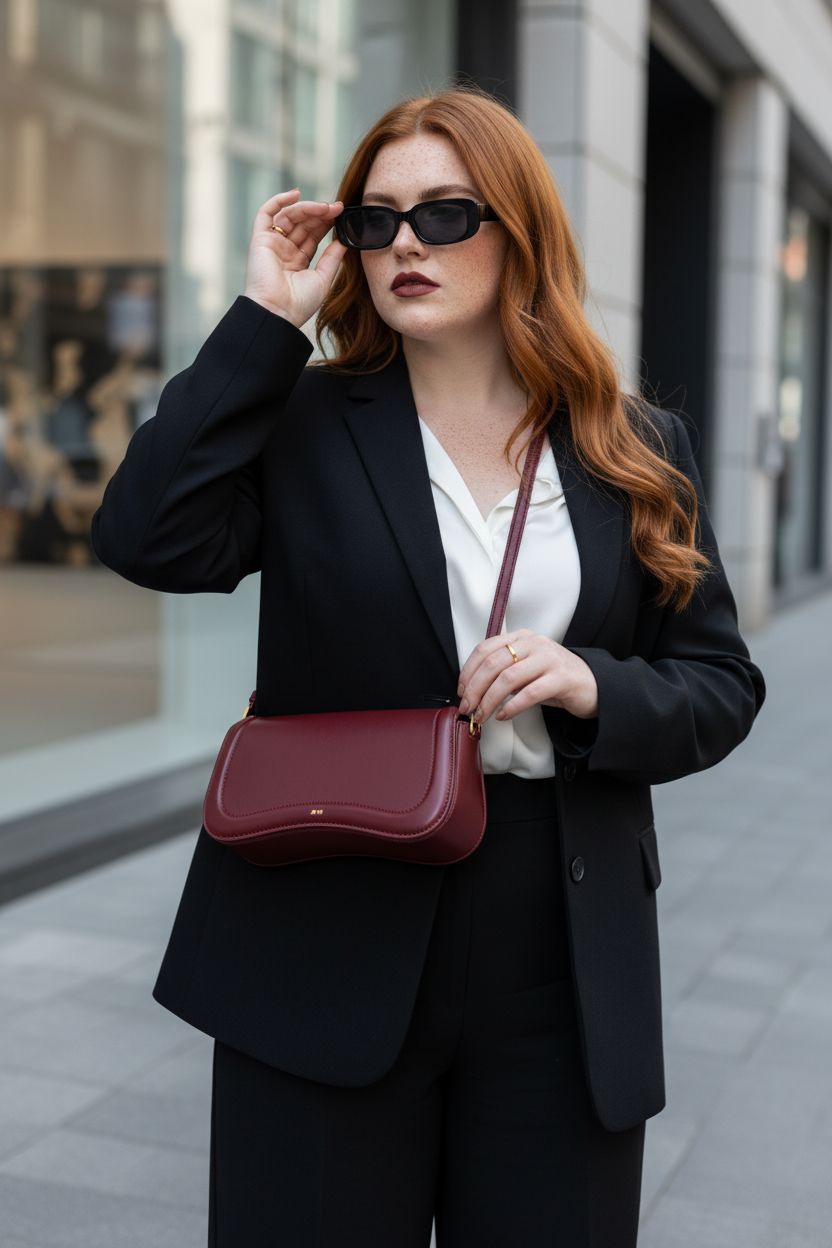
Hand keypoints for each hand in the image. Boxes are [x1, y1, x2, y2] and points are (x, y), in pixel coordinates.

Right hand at [244, 188, 346, 328]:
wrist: (278, 313)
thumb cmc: (299, 303)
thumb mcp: (323, 278)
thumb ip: (332, 258)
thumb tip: (344, 240)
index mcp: (297, 262)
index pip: (312, 236)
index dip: (326, 223)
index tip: (341, 214)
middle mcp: (284, 251)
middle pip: (303, 224)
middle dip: (320, 214)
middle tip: (337, 208)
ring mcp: (272, 244)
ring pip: (289, 216)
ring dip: (307, 208)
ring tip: (325, 207)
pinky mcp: (260, 239)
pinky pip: (266, 213)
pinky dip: (279, 201)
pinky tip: (296, 194)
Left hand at [457, 629, 598, 724]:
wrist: (592, 685)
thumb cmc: (553, 679)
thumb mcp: (525, 669)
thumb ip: (503, 671)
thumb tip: (472, 690)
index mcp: (521, 637)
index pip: (485, 649)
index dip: (468, 671)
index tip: (461, 691)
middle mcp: (534, 643)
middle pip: (493, 664)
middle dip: (475, 689)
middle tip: (467, 708)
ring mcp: (549, 659)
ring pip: (508, 678)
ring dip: (489, 700)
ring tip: (481, 715)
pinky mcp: (561, 678)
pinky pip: (529, 693)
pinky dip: (512, 706)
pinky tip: (503, 716)